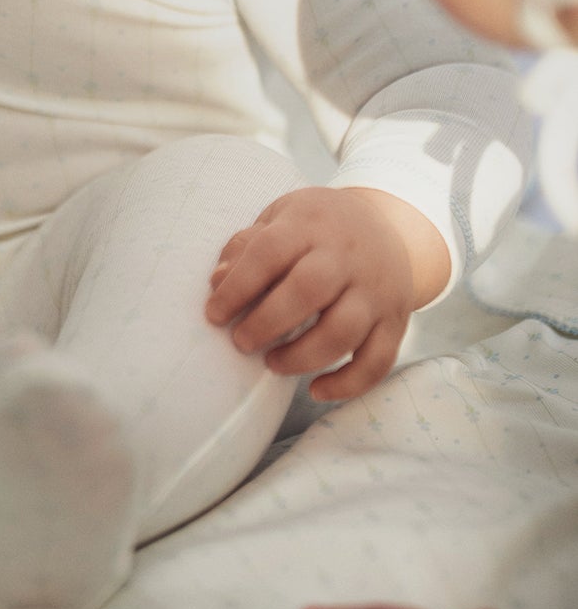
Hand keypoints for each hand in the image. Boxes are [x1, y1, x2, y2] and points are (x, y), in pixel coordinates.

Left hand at [204, 186, 449, 399]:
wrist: (389, 227)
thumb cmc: (319, 228)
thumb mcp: (281, 218)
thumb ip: (247, 247)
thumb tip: (217, 282)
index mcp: (310, 225)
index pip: (270, 252)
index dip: (238, 286)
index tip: (214, 315)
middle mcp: (346, 257)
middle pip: (308, 291)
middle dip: (267, 322)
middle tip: (241, 342)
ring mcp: (375, 291)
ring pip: (343, 332)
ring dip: (302, 356)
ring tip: (272, 363)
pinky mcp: (395, 322)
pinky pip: (377, 361)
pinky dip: (348, 384)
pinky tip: (316, 390)